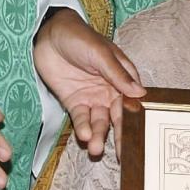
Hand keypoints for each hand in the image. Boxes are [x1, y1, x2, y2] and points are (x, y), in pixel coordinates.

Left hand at [33, 10, 143, 156]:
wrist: (48, 34)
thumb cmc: (80, 37)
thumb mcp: (102, 54)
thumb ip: (118, 75)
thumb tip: (140, 93)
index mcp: (123, 77)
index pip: (133, 102)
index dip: (137, 120)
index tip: (142, 139)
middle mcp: (109, 91)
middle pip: (117, 117)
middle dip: (119, 136)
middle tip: (122, 155)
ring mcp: (91, 98)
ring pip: (99, 121)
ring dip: (99, 135)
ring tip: (96, 148)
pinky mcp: (73, 102)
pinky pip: (81, 118)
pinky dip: (83, 128)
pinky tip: (84, 136)